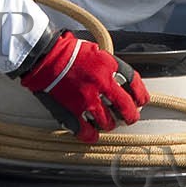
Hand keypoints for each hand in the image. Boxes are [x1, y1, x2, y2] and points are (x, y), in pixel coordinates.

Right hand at [17, 29, 149, 142]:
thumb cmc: (67, 51)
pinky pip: (87, 132)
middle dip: (131, 115)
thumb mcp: (95, 50)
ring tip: (108, 123)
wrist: (44, 56)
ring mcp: (87, 100)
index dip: (141, 94)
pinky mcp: (72, 112)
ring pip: (108, 122)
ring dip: (110, 124)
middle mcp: (101, 84)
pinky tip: (92, 135)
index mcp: (109, 67)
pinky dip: (91, 136)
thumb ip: (109, 65)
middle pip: (126, 107)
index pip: (134, 83)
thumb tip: (119, 77)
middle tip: (130, 118)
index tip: (142, 100)